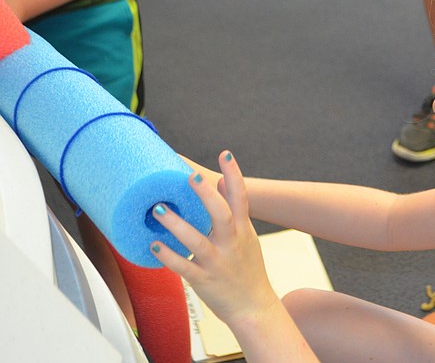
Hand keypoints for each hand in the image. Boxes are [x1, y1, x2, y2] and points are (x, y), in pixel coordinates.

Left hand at [151, 151, 279, 326]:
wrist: (255, 307)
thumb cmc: (248, 270)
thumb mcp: (247, 238)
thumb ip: (234, 212)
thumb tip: (220, 183)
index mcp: (243, 231)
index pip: (241, 198)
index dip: (234, 175)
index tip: (225, 154)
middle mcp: (232, 244)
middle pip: (222, 215)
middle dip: (207, 196)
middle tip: (190, 177)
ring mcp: (218, 263)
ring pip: (197, 241)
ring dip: (177, 225)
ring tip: (158, 209)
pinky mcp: (205, 281)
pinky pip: (183, 268)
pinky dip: (168, 257)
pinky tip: (153, 246)